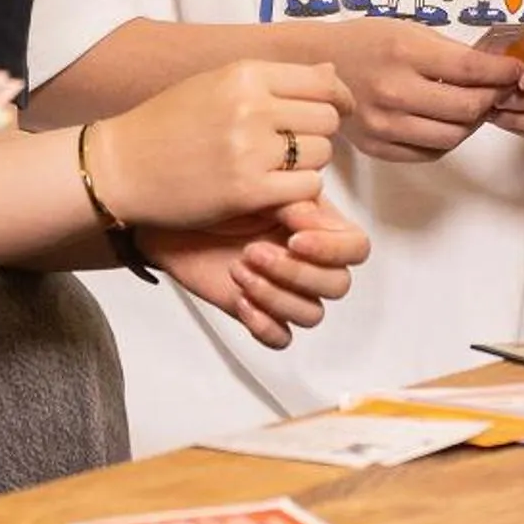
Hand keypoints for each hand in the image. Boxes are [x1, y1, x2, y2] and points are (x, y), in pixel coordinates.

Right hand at [95, 60, 352, 228]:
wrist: (120, 167)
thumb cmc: (168, 124)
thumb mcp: (217, 84)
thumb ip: (274, 79)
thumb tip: (331, 70)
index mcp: (245, 74)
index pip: (322, 80)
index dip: (338, 98)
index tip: (337, 110)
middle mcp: (251, 107)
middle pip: (326, 119)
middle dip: (320, 133)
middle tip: (299, 145)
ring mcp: (250, 150)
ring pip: (321, 155)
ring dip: (309, 164)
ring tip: (279, 167)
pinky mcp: (247, 191)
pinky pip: (305, 188)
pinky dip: (298, 191)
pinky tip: (274, 189)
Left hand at [150, 194, 370, 350]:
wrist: (168, 216)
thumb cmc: (213, 192)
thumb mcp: (256, 186)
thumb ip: (292, 199)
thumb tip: (312, 219)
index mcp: (317, 227)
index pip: (355, 247)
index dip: (332, 248)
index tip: (294, 237)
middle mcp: (307, 260)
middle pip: (338, 284)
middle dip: (296, 272)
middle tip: (254, 252)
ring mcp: (285, 289)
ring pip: (312, 313)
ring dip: (276, 295)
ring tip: (239, 270)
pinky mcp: (259, 313)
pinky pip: (282, 337)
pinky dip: (265, 324)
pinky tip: (241, 301)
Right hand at [313, 19, 520, 161]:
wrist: (315, 65)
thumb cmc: (367, 42)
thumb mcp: (409, 31)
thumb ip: (451, 52)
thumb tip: (498, 66)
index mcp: (404, 54)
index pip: (470, 70)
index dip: (502, 73)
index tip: (515, 71)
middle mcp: (394, 92)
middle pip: (467, 110)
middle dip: (493, 99)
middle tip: (500, 90)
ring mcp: (384, 125)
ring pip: (452, 137)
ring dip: (474, 123)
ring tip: (477, 107)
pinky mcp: (377, 147)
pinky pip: (429, 153)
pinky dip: (448, 140)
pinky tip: (450, 122)